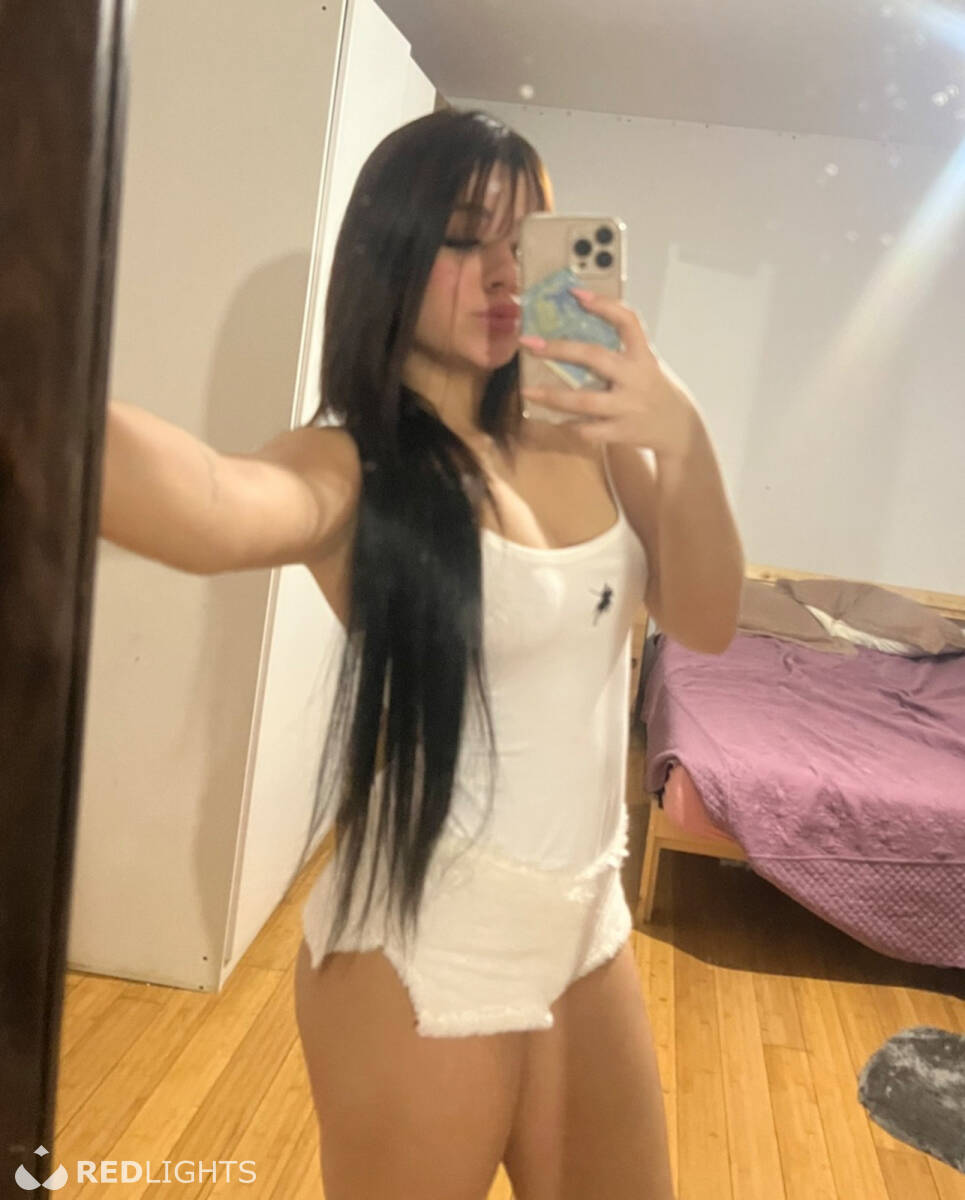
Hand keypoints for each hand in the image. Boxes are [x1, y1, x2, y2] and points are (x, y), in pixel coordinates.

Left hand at [518, 289, 699, 460]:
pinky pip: (588, 430)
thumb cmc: (652, 388)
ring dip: (553, 396)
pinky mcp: (622, 432)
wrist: (679, 428)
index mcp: (643, 355)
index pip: (627, 321)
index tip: (575, 293)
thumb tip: (573, 327)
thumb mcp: (645, 362)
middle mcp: (635, 378)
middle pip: (594, 357)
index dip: (603, 305)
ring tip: (528, 391)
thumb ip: (619, 348)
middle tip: (529, 342)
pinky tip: (557, 419)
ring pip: (584, 401)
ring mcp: (628, 406)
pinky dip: (570, 425)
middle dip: (559, 349)